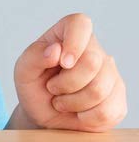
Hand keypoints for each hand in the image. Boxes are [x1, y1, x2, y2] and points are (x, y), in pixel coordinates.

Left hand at [12, 13, 126, 130]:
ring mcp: (110, 75)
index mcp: (68, 35)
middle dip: (65, 83)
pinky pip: (106, 112)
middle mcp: (94, 51)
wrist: (43, 115)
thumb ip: (34, 56)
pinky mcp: (118, 100)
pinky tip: (77, 112)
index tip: (62, 63)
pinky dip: (84, 118)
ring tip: (61, 100)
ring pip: (99, 90)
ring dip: (72, 102)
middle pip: (92, 62)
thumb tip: (55, 49)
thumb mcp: (23, 70)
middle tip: (52, 87)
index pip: (80, 23)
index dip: (74, 42)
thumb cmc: (33, 86)